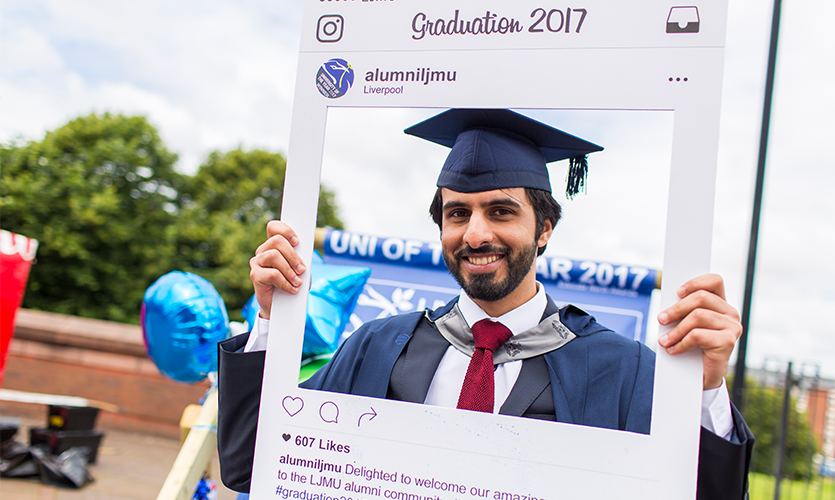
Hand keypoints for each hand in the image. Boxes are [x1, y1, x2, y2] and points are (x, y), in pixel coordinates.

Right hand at [249, 220, 306, 318]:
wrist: (281, 307)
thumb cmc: (292, 284)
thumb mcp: (300, 269)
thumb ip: (300, 258)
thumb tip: (304, 252)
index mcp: (273, 245)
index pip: (273, 227)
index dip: (285, 230)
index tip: (297, 241)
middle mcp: (263, 251)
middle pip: (277, 241)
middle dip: (293, 255)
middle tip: (302, 269)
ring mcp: (257, 262)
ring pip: (274, 256)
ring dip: (289, 270)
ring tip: (297, 281)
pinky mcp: (255, 275)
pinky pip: (272, 274)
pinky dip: (285, 282)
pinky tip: (292, 289)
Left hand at [657, 274, 741, 389]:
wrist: (702, 377)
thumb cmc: (693, 348)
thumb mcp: (687, 325)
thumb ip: (683, 311)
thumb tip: (667, 305)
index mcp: (721, 304)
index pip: (714, 281)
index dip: (695, 282)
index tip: (677, 292)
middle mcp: (730, 313)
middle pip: (701, 298)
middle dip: (676, 308)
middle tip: (661, 319)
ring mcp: (732, 327)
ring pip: (698, 316)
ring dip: (676, 329)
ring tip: (665, 340)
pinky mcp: (728, 342)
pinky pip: (698, 335)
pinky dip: (681, 343)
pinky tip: (674, 349)